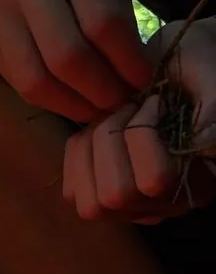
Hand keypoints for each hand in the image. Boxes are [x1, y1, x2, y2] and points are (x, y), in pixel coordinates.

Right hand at [0, 0, 151, 121]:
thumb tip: (133, 64)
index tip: (144, 78)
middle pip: (67, 55)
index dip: (128, 59)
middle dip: (101, 90)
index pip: (103, 20)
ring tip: (97, 108)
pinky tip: (70, 97)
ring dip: (73, 104)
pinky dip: (49, 98)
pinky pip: (17, 80)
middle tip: (121, 101)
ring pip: (36, 78)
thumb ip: (115, 1)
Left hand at [63, 18, 215, 222]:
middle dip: (112, 139)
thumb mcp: (210, 77)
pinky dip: (77, 155)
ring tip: (111, 121)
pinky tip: (95, 132)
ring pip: (92, 204)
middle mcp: (164, 205)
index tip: (155, 101)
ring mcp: (131, 208)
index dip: (143, 134)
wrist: (173, 66)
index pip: (155, 180)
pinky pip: (73, 193)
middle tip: (127, 108)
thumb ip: (212, 110)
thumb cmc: (194, 69)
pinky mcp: (99, 198)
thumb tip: (203, 141)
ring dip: (92, 149)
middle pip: (117, 196)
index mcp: (200, 181)